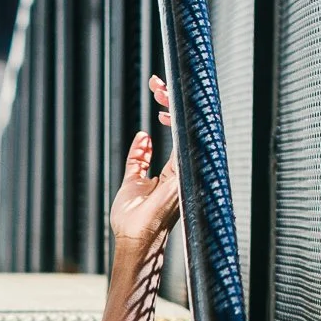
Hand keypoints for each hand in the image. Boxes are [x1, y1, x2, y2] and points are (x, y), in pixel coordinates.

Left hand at [109, 75, 179, 247]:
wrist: (134, 238)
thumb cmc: (133, 219)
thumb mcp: (132, 181)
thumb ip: (138, 159)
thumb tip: (144, 136)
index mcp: (176, 169)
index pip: (179, 129)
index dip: (170, 107)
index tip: (156, 91)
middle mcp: (186, 166)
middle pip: (186, 122)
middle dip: (173, 97)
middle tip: (156, 82)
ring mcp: (187, 168)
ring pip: (188, 126)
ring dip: (173, 102)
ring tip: (158, 86)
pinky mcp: (183, 172)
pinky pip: (185, 139)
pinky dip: (178, 119)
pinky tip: (166, 105)